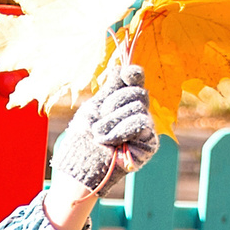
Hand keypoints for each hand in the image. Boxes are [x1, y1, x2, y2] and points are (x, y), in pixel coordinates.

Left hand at [48, 61, 158, 207]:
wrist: (80, 163)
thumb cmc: (83, 137)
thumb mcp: (94, 108)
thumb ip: (109, 89)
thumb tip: (119, 67)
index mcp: (123, 101)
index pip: (135, 80)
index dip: (133, 74)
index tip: (126, 74)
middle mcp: (137, 111)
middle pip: (137, 91)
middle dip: (113, 103)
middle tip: (96, 122)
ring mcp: (145, 127)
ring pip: (138, 106)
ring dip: (112, 121)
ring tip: (99, 136)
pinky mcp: (149, 143)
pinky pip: (142, 123)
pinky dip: (122, 129)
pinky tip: (109, 140)